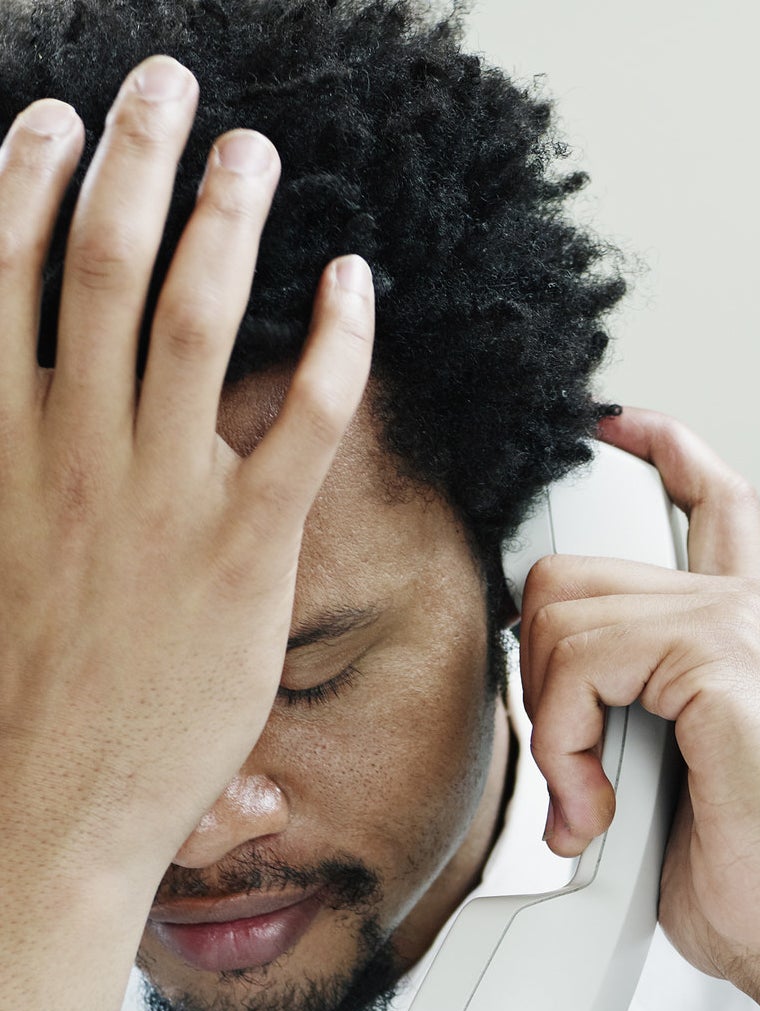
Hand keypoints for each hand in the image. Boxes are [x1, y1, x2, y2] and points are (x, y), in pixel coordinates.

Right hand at [0, 57, 372, 893]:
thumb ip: (13, 490)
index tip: (50, 124)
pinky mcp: (240, 553)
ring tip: (257, 153)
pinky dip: (337, 345)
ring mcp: (157, 496)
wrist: (47, 802)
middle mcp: (71, 448)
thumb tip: (27, 451)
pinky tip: (357, 283)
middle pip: (101, 260)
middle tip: (172, 91)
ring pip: (193, 315)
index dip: (24, 182)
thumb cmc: (19, 703)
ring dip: (228, 217)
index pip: (1, 275)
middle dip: (136, 158)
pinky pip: (302, 422)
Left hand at [514, 408, 759, 1010]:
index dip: (660, 448)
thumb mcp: (670, 782)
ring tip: (593, 806)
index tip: (611, 430)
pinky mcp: (720, 653)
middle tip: (574, 772)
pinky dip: (565, 747)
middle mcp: (743, 612)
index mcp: (743, 636)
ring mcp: (735, 623)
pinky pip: (579, 660)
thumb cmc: (754, 881)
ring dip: (552, 729)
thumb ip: (626, 717)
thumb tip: (548, 704)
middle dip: (540, 679)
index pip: (712, 499)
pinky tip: (599, 809)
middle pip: (572, 571)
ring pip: (559, 612)